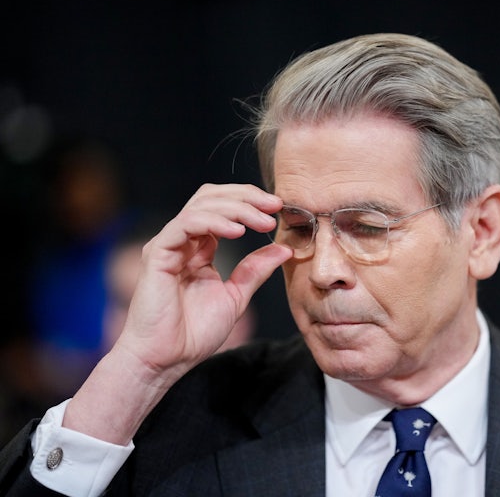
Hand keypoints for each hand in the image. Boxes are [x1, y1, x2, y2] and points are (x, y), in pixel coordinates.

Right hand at [64, 184, 291, 443]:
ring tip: (263, 220)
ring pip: (200, 206)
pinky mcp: (157, 254)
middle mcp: (182, 241)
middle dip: (246, 197)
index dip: (250, 203)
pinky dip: (213, 222)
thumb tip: (284, 249)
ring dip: (236, 208)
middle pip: (211, 198)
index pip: (222, 208)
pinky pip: (185, 225)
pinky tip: (237, 231)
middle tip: (274, 204)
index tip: (279, 208)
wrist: (166, 360)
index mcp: (199, 248)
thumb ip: (255, 270)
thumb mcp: (236, 296)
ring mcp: (168, 245)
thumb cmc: (193, 334)